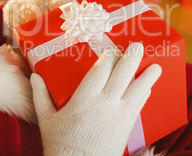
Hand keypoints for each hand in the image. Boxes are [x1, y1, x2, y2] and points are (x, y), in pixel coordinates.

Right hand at [30, 43, 161, 155]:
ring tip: (156, 65)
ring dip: (147, 75)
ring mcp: (118, 113)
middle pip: (121, 73)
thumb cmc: (61, 145)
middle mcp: (104, 102)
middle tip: (137, 46)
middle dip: (131, 57)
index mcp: (84, 98)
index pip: (100, 69)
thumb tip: (34, 76)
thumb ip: (41, 95)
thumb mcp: (46, 119)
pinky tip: (149, 87)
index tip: (111, 49)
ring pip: (136, 88)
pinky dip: (144, 93)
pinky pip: (139, 105)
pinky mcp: (127, 125)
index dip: (109, 56)